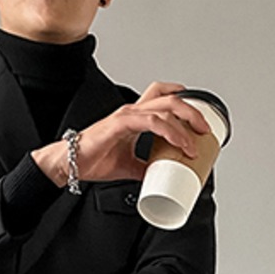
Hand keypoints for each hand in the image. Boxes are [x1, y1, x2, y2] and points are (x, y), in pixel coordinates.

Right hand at [31, 82, 211, 186]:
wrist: (70, 164)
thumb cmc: (92, 160)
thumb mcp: (128, 166)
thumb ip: (145, 168)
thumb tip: (161, 177)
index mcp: (134, 116)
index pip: (162, 96)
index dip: (183, 99)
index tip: (197, 117)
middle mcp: (133, 111)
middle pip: (170, 98)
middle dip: (192, 112)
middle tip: (205, 129)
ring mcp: (128, 115)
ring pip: (165, 108)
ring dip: (185, 124)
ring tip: (195, 143)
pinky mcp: (121, 124)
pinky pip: (153, 123)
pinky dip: (170, 131)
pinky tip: (180, 143)